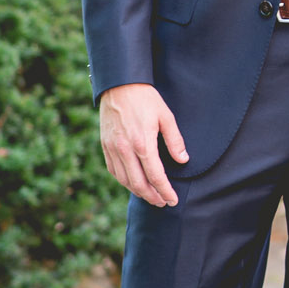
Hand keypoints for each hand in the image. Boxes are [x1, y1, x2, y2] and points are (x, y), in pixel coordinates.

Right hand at [99, 84, 187, 207]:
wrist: (119, 85)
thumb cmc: (145, 99)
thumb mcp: (166, 116)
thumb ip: (175, 140)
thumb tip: (183, 160)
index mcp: (142, 143)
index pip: (155, 176)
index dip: (165, 191)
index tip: (173, 200)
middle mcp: (125, 149)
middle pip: (139, 184)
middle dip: (153, 197)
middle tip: (163, 202)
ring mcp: (113, 148)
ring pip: (124, 180)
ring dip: (138, 192)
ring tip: (151, 196)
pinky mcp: (105, 146)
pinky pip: (114, 171)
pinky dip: (124, 181)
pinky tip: (133, 184)